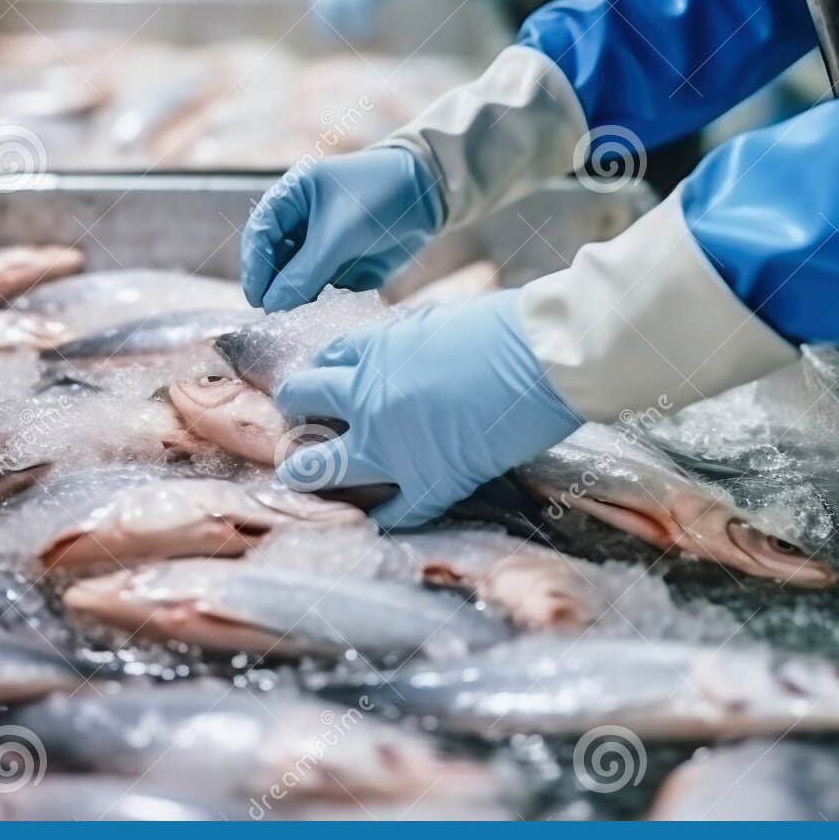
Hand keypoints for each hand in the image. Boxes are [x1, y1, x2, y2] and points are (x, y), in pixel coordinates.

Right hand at [241, 146, 442, 311]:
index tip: (257, 298)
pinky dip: (320, 302)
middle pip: (274, 260)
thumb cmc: (380, 196)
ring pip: (297, 277)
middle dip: (275, 286)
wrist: (430, 195)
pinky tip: (322, 314)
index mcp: (291, 197)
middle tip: (275, 316)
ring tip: (298, 318)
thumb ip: (305, 271)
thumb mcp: (340, 234)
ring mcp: (320, 245)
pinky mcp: (341, 265)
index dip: (255, 266)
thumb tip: (272, 305)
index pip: (259, 234)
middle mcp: (300, 222)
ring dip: (297, 297)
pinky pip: (322, 288)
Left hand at [273, 290, 583, 527]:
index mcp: (377, 349)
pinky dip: (380, 516)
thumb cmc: (508, 329)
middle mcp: (369, 395)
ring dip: (305, 471)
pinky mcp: (428, 481)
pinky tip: (372, 517)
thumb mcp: (440, 322)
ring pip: (321, 466)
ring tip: (299, 477)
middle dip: (295, 413)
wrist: (543, 358)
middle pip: (303, 401)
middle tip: (296, 427)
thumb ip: (409, 344)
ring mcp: (391, 444)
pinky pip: (391, 511)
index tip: (321, 386)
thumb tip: (405, 357)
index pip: (328, 360)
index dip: (321, 374)